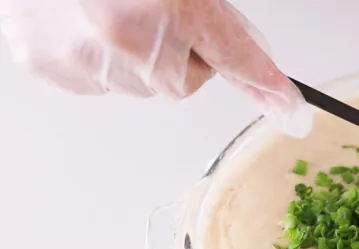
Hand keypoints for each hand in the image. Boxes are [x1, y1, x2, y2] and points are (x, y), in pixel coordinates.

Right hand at [0, 0, 311, 136]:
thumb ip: (213, 15)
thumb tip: (247, 61)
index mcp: (165, 6)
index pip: (234, 55)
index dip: (267, 82)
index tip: (291, 109)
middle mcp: (124, 39)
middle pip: (183, 81)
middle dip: (180, 52)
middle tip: (152, 9)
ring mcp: (82, 57)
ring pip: (141, 84)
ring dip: (137, 57)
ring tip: (107, 7)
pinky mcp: (49, 66)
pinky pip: (99, 81)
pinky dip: (99, 59)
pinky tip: (82, 19)